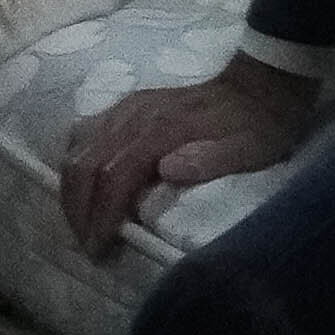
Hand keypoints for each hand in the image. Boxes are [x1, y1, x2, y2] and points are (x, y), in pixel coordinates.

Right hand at [60, 56, 320, 246]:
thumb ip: (211, 159)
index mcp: (162, 130)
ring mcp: (127, 108)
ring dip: (72, 189)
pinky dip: (76, 165)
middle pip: (85, 164)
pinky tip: (85, 188)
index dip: (101, 215)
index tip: (99, 249)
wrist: (261, 85)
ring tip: (82, 223)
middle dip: (78, 209)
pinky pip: (84, 135)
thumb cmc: (258, 125)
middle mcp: (135, 116)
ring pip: (77, 148)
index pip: (114, 176)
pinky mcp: (126, 107)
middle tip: (87, 244)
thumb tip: (167, 169)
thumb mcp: (250, 148)